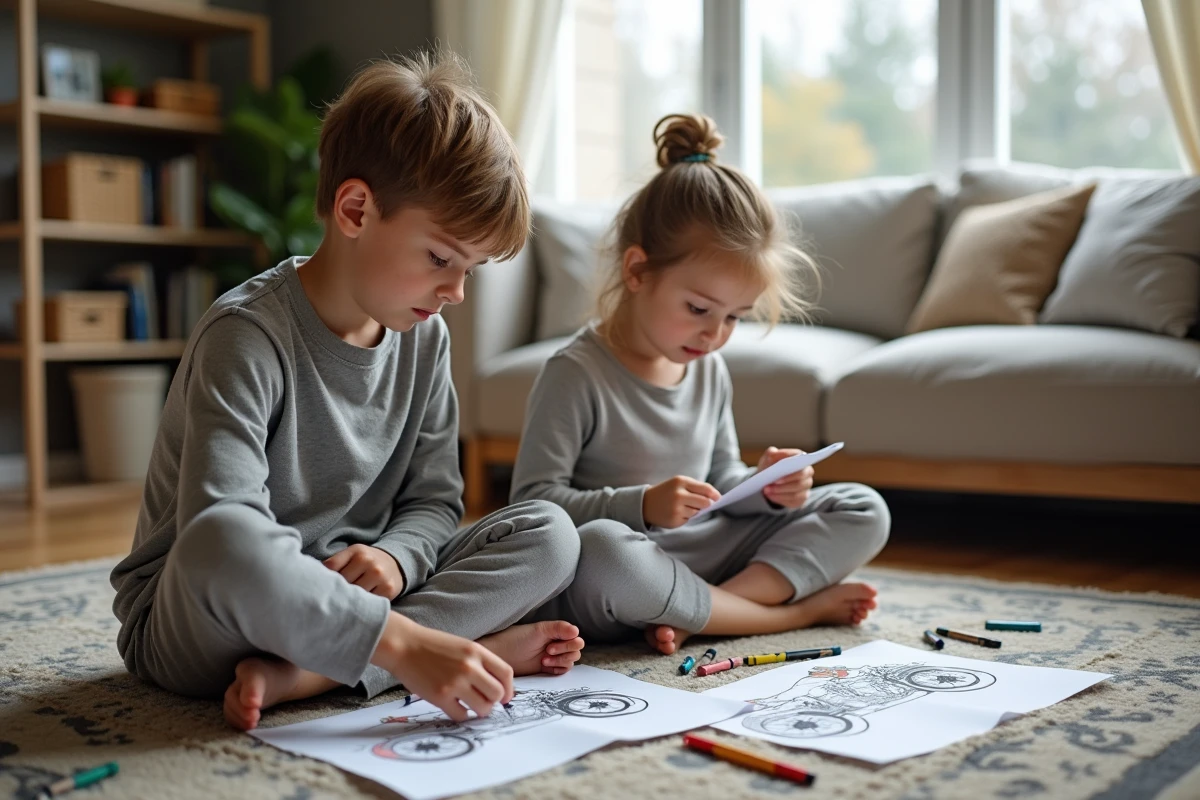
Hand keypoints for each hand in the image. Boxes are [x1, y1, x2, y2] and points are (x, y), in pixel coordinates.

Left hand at [323, 544, 405, 599]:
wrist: (395, 564)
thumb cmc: (366, 562)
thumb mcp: (352, 555)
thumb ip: (335, 564)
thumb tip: (311, 580)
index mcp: (356, 551)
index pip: (331, 567)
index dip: (323, 579)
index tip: (318, 587)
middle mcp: (369, 562)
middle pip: (342, 584)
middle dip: (335, 592)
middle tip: (329, 599)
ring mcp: (380, 576)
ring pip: (354, 596)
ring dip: (348, 602)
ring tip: (343, 604)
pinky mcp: (388, 590)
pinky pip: (369, 603)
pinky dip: (362, 606)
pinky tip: (359, 605)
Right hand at [377, 612, 513, 721]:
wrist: (404, 646)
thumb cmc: (432, 645)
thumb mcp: (462, 646)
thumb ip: (479, 662)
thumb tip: (495, 685)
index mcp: (476, 651)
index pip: (506, 673)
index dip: (509, 689)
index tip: (505, 696)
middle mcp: (469, 667)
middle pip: (497, 693)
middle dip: (494, 701)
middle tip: (485, 701)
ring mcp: (455, 683)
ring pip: (483, 708)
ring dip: (480, 711)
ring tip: (472, 706)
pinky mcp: (441, 697)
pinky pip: (462, 716)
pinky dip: (462, 715)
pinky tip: (456, 708)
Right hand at [642, 476, 720, 528]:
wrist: (645, 503)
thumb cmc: (667, 492)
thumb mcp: (679, 483)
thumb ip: (696, 488)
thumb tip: (715, 499)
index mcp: (681, 481)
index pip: (705, 489)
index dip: (715, 494)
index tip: (718, 498)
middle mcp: (678, 495)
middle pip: (705, 502)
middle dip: (707, 504)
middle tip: (703, 504)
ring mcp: (676, 508)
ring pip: (697, 512)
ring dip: (694, 511)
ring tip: (682, 507)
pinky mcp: (674, 520)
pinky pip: (689, 519)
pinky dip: (686, 517)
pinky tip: (676, 513)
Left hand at [757, 446, 813, 508]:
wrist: (768, 480)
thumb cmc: (771, 466)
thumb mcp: (768, 458)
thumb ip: (771, 453)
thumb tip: (774, 454)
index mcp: (801, 458)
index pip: (800, 459)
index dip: (790, 464)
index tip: (778, 470)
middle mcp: (807, 472)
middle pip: (801, 476)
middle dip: (785, 481)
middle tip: (772, 483)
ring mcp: (806, 486)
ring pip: (797, 491)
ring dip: (780, 491)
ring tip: (767, 490)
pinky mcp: (801, 499)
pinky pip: (793, 501)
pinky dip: (780, 498)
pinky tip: (770, 496)